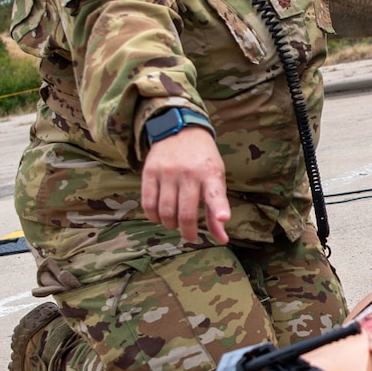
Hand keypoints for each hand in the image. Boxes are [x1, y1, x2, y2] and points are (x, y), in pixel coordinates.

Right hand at [141, 125, 230, 245]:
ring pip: (165, 211)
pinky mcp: (150, 172)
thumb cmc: (202, 161)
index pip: (215, 193)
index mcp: (210, 174)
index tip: (223, 218)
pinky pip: (148, 202)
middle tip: (188, 235)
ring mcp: (167, 172)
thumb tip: (222, 240)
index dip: (219, 208)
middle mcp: (189, 173)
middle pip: (185, 213)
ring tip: (174, 224)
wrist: (181, 130)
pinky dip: (153, 216)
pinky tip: (159, 217)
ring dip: (169, 224)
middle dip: (187, 231)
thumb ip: (216, 209)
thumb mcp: (216, 179)